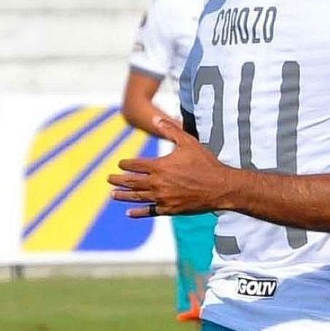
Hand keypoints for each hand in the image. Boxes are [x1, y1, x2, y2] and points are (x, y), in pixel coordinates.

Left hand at [108, 117, 231, 216]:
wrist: (220, 187)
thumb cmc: (206, 163)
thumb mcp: (189, 142)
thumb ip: (170, 130)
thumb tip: (155, 118)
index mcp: (159, 166)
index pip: (135, 165)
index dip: (126, 164)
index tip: (120, 164)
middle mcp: (157, 183)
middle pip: (131, 181)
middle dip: (118, 180)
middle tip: (109, 179)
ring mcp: (162, 198)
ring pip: (136, 197)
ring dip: (123, 196)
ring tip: (113, 194)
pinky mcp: (168, 209)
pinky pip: (149, 211)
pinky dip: (138, 212)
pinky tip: (130, 213)